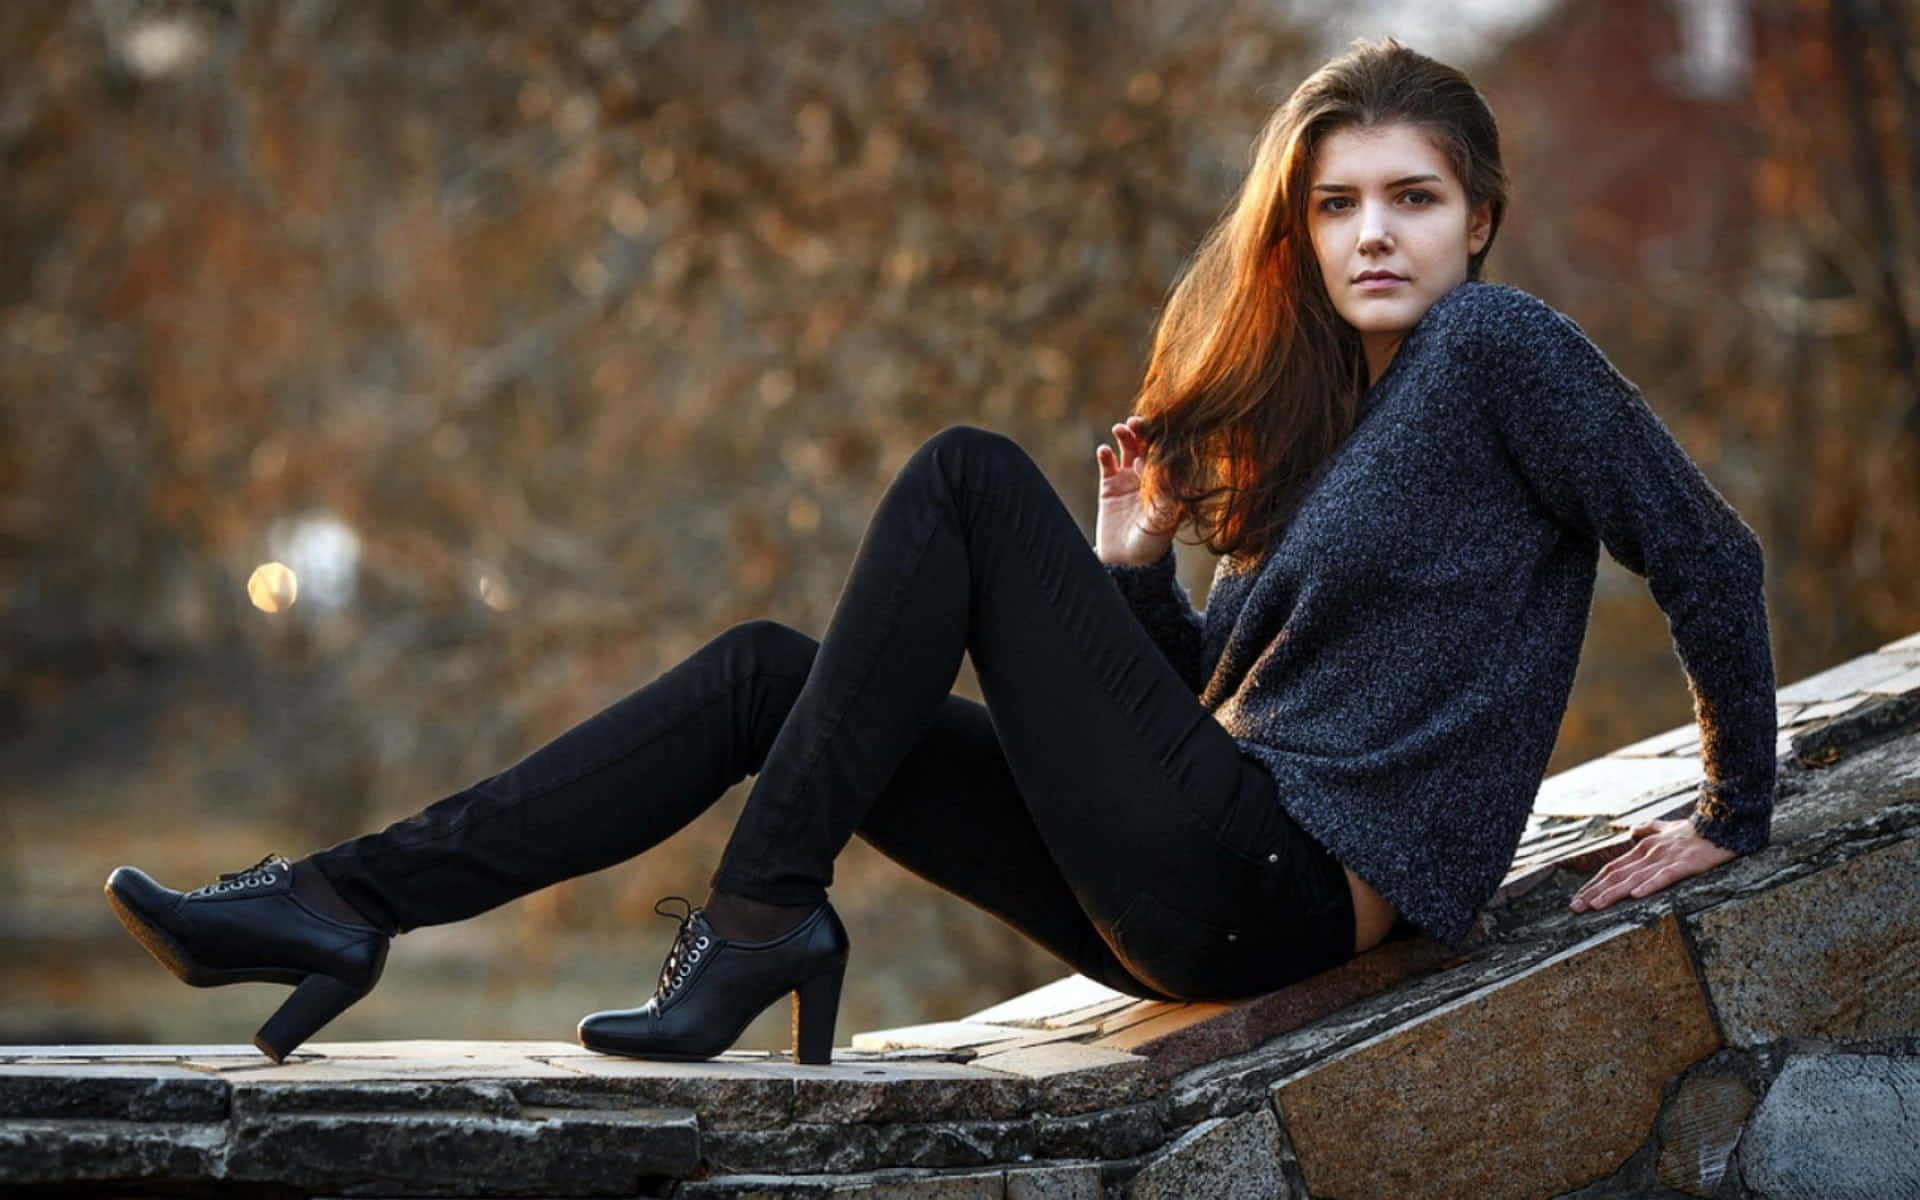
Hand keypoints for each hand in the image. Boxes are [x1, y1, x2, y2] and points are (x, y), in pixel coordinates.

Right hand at [1095, 416, 1179, 564]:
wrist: (1126, 562)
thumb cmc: (1151, 543)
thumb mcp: (1163, 520)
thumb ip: (1164, 496)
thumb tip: (1161, 469)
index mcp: (1167, 482)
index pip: (1166, 454)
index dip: (1161, 440)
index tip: (1156, 432)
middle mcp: (1149, 477)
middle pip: (1146, 446)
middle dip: (1142, 432)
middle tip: (1136, 422)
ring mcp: (1129, 480)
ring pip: (1127, 450)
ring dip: (1125, 437)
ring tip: (1120, 429)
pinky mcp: (1109, 486)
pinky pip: (1107, 465)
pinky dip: (1105, 455)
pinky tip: (1104, 451)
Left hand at [1569, 818, 1735, 912]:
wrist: (1721, 823)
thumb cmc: (1694, 830)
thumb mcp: (1667, 828)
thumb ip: (1648, 829)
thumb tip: (1632, 831)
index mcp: (1643, 848)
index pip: (1612, 868)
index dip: (1594, 883)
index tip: (1579, 897)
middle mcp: (1649, 853)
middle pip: (1616, 875)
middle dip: (1594, 892)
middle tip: (1575, 907)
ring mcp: (1666, 858)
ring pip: (1634, 878)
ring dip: (1612, 893)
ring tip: (1594, 906)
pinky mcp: (1684, 864)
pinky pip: (1664, 876)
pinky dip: (1648, 885)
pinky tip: (1635, 895)